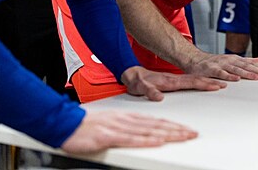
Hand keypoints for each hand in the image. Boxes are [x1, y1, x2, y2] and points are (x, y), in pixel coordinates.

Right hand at [61, 111, 196, 153]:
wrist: (66, 122)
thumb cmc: (88, 124)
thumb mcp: (114, 122)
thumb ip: (130, 126)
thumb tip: (147, 133)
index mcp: (129, 116)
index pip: (157, 121)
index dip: (173, 125)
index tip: (187, 129)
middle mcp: (127, 120)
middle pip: (157, 125)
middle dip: (176, 130)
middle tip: (192, 134)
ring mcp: (118, 127)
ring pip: (148, 131)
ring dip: (167, 134)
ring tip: (182, 137)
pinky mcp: (108, 136)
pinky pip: (130, 139)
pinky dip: (145, 140)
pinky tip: (157, 141)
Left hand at [121, 66, 225, 100]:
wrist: (132, 74)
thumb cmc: (137, 82)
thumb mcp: (140, 88)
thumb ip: (150, 92)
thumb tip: (159, 97)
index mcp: (170, 81)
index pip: (190, 83)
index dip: (204, 84)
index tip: (215, 86)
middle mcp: (175, 80)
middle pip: (196, 80)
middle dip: (211, 82)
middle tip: (224, 85)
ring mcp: (175, 80)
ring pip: (195, 80)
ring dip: (208, 81)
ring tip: (220, 84)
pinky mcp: (175, 82)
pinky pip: (191, 81)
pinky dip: (201, 82)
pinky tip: (207, 84)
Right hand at [186, 53, 257, 80]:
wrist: (195, 60)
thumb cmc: (214, 62)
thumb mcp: (232, 59)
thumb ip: (246, 60)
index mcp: (235, 59)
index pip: (251, 64)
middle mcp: (230, 61)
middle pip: (246, 66)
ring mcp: (221, 65)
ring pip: (236, 69)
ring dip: (247, 73)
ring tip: (256, 77)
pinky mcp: (212, 70)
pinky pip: (221, 74)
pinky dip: (229, 76)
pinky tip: (236, 79)